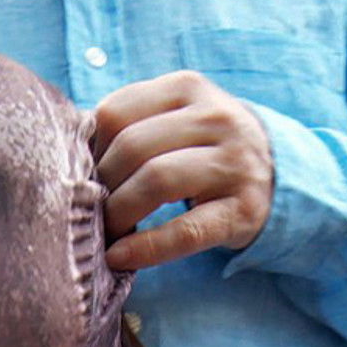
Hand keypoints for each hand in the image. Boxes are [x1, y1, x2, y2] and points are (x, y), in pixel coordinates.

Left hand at [95, 70, 273, 269]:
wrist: (279, 173)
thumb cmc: (204, 148)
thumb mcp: (175, 118)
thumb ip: (130, 125)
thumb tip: (67, 153)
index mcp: (187, 88)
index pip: (116, 113)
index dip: (89, 149)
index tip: (81, 175)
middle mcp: (216, 118)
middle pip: (133, 148)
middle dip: (101, 185)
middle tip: (89, 211)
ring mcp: (234, 163)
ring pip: (156, 182)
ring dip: (119, 213)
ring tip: (106, 233)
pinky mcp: (244, 210)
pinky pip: (186, 231)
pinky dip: (146, 248)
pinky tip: (121, 258)